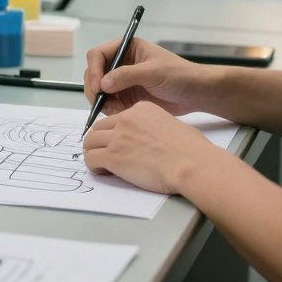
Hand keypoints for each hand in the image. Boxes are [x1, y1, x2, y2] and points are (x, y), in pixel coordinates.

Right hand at [83, 38, 207, 117]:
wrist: (195, 94)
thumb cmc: (179, 75)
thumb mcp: (153, 72)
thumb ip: (127, 75)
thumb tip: (103, 84)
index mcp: (126, 49)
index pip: (98, 55)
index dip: (93, 70)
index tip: (98, 86)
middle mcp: (121, 63)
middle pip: (94, 73)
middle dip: (94, 88)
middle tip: (101, 102)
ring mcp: (123, 81)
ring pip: (99, 90)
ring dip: (102, 101)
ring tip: (116, 109)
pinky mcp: (127, 97)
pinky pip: (109, 103)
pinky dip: (110, 109)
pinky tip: (121, 112)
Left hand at [83, 102, 219, 193]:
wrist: (191, 164)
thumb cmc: (190, 150)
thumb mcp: (170, 124)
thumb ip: (152, 126)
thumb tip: (148, 138)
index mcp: (141, 109)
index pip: (115, 119)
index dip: (113, 133)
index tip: (116, 144)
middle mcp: (126, 119)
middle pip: (98, 128)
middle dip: (98, 142)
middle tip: (104, 154)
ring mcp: (118, 137)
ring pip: (89, 142)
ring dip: (93, 153)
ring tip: (102, 165)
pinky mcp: (114, 156)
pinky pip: (91, 159)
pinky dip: (93, 166)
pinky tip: (103, 172)